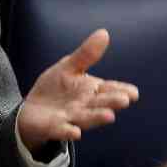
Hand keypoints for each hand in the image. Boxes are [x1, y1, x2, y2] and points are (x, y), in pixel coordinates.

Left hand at [16, 29, 138, 153]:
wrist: (32, 111)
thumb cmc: (55, 89)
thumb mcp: (69, 67)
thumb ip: (86, 54)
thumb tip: (104, 33)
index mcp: (91, 90)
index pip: (109, 89)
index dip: (121, 91)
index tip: (133, 92)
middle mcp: (84, 106)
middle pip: (100, 104)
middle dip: (111, 102)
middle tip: (124, 100)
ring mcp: (70, 118)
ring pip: (85, 118)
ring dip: (96, 117)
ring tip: (109, 116)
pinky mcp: (54, 127)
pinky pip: (62, 130)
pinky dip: (68, 132)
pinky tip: (76, 133)